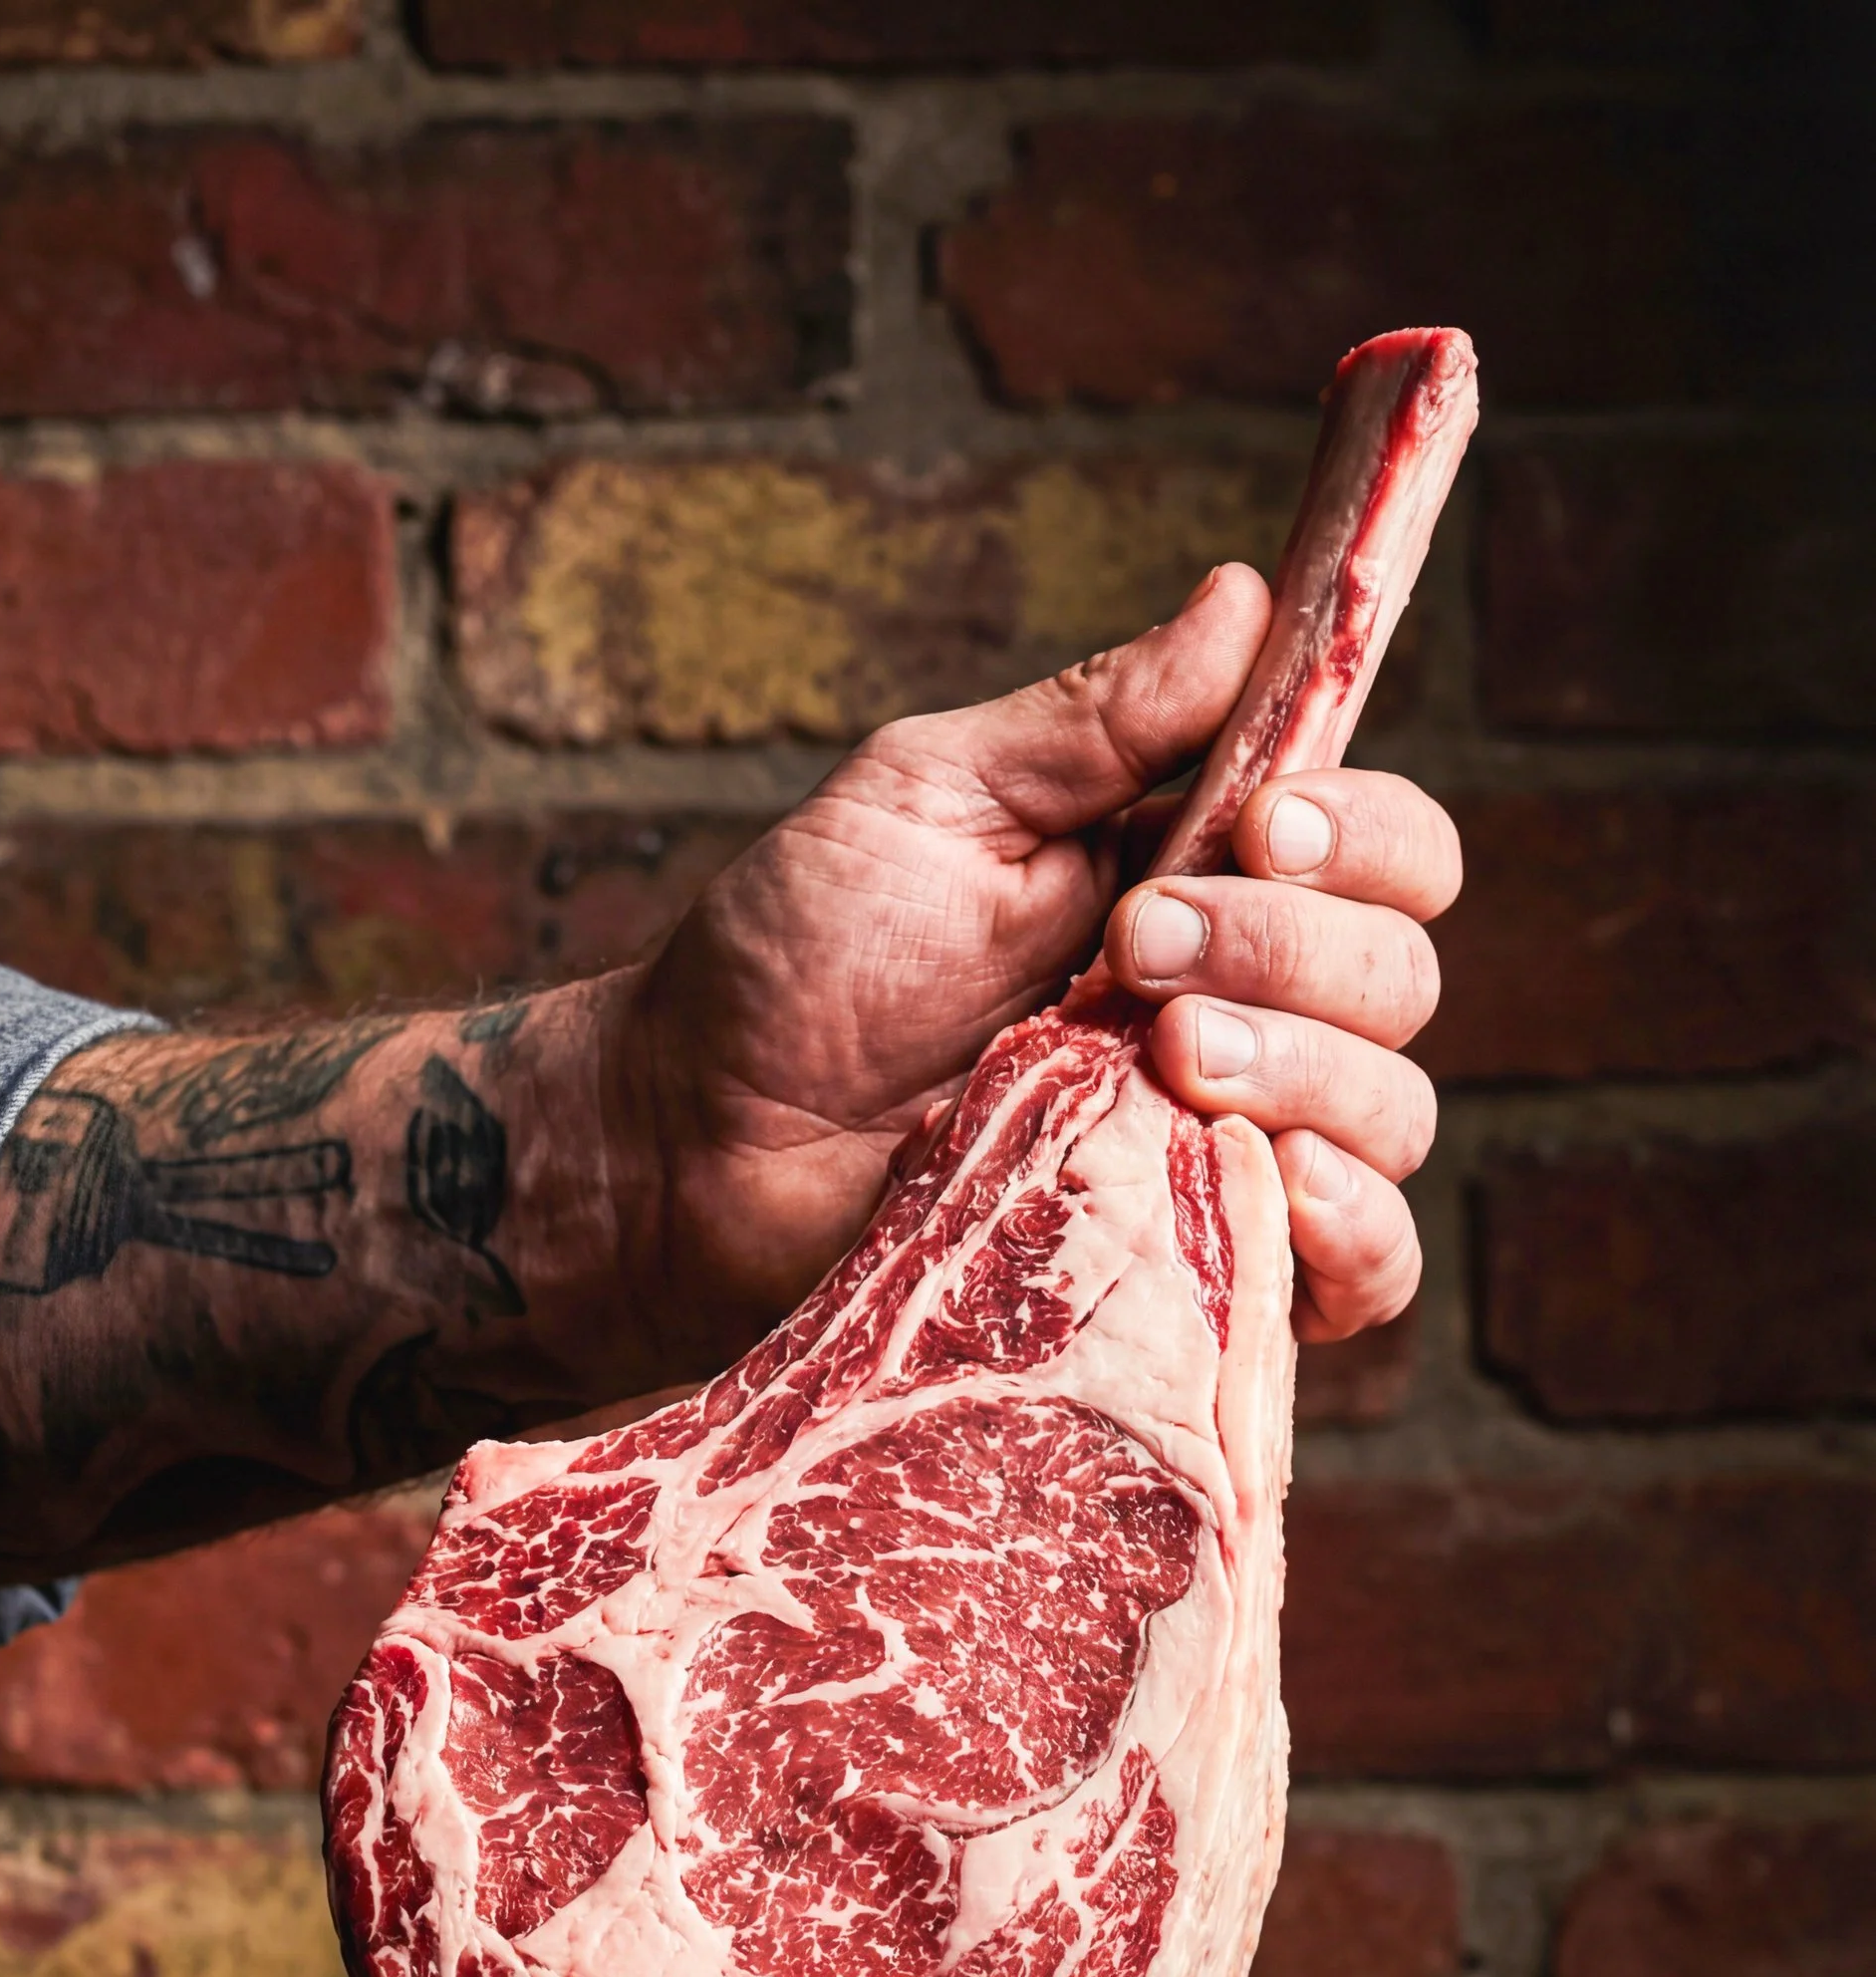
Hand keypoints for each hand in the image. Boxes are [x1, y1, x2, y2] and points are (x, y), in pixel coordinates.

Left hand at [617, 563, 1457, 1363]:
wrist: (684, 1142)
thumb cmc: (789, 964)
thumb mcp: (931, 800)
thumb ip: (1094, 720)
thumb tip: (1246, 594)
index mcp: (1195, 882)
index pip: (1382, 848)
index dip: (1360, 829)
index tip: (1261, 824)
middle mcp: (1235, 1015)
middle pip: (1397, 974)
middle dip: (1295, 945)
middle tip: (1136, 948)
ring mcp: (1215, 1153)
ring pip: (1390, 1115)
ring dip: (1309, 1069)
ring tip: (1166, 1057)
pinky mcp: (1184, 1277)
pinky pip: (1358, 1277)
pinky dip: (1356, 1232)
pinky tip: (1283, 1187)